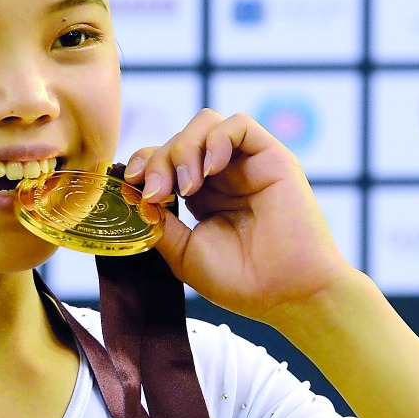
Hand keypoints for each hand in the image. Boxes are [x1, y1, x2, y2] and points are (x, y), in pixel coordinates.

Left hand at [124, 109, 352, 329]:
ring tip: (186, 186)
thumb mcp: (184, 253)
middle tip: (157, 192)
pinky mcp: (272, 157)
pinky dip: (216, 139)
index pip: (163, 159)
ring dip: (184, 148)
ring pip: (205, 123)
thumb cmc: (242, 281)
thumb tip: (133, 197)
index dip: (143, 164)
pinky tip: (209, 170)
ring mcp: (246, 164)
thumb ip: (159, 223)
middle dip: (158, 160)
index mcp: (201, 196)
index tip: (131, 184)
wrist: (287, 294)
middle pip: (178, 139)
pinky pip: (239, 124)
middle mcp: (222, 175)